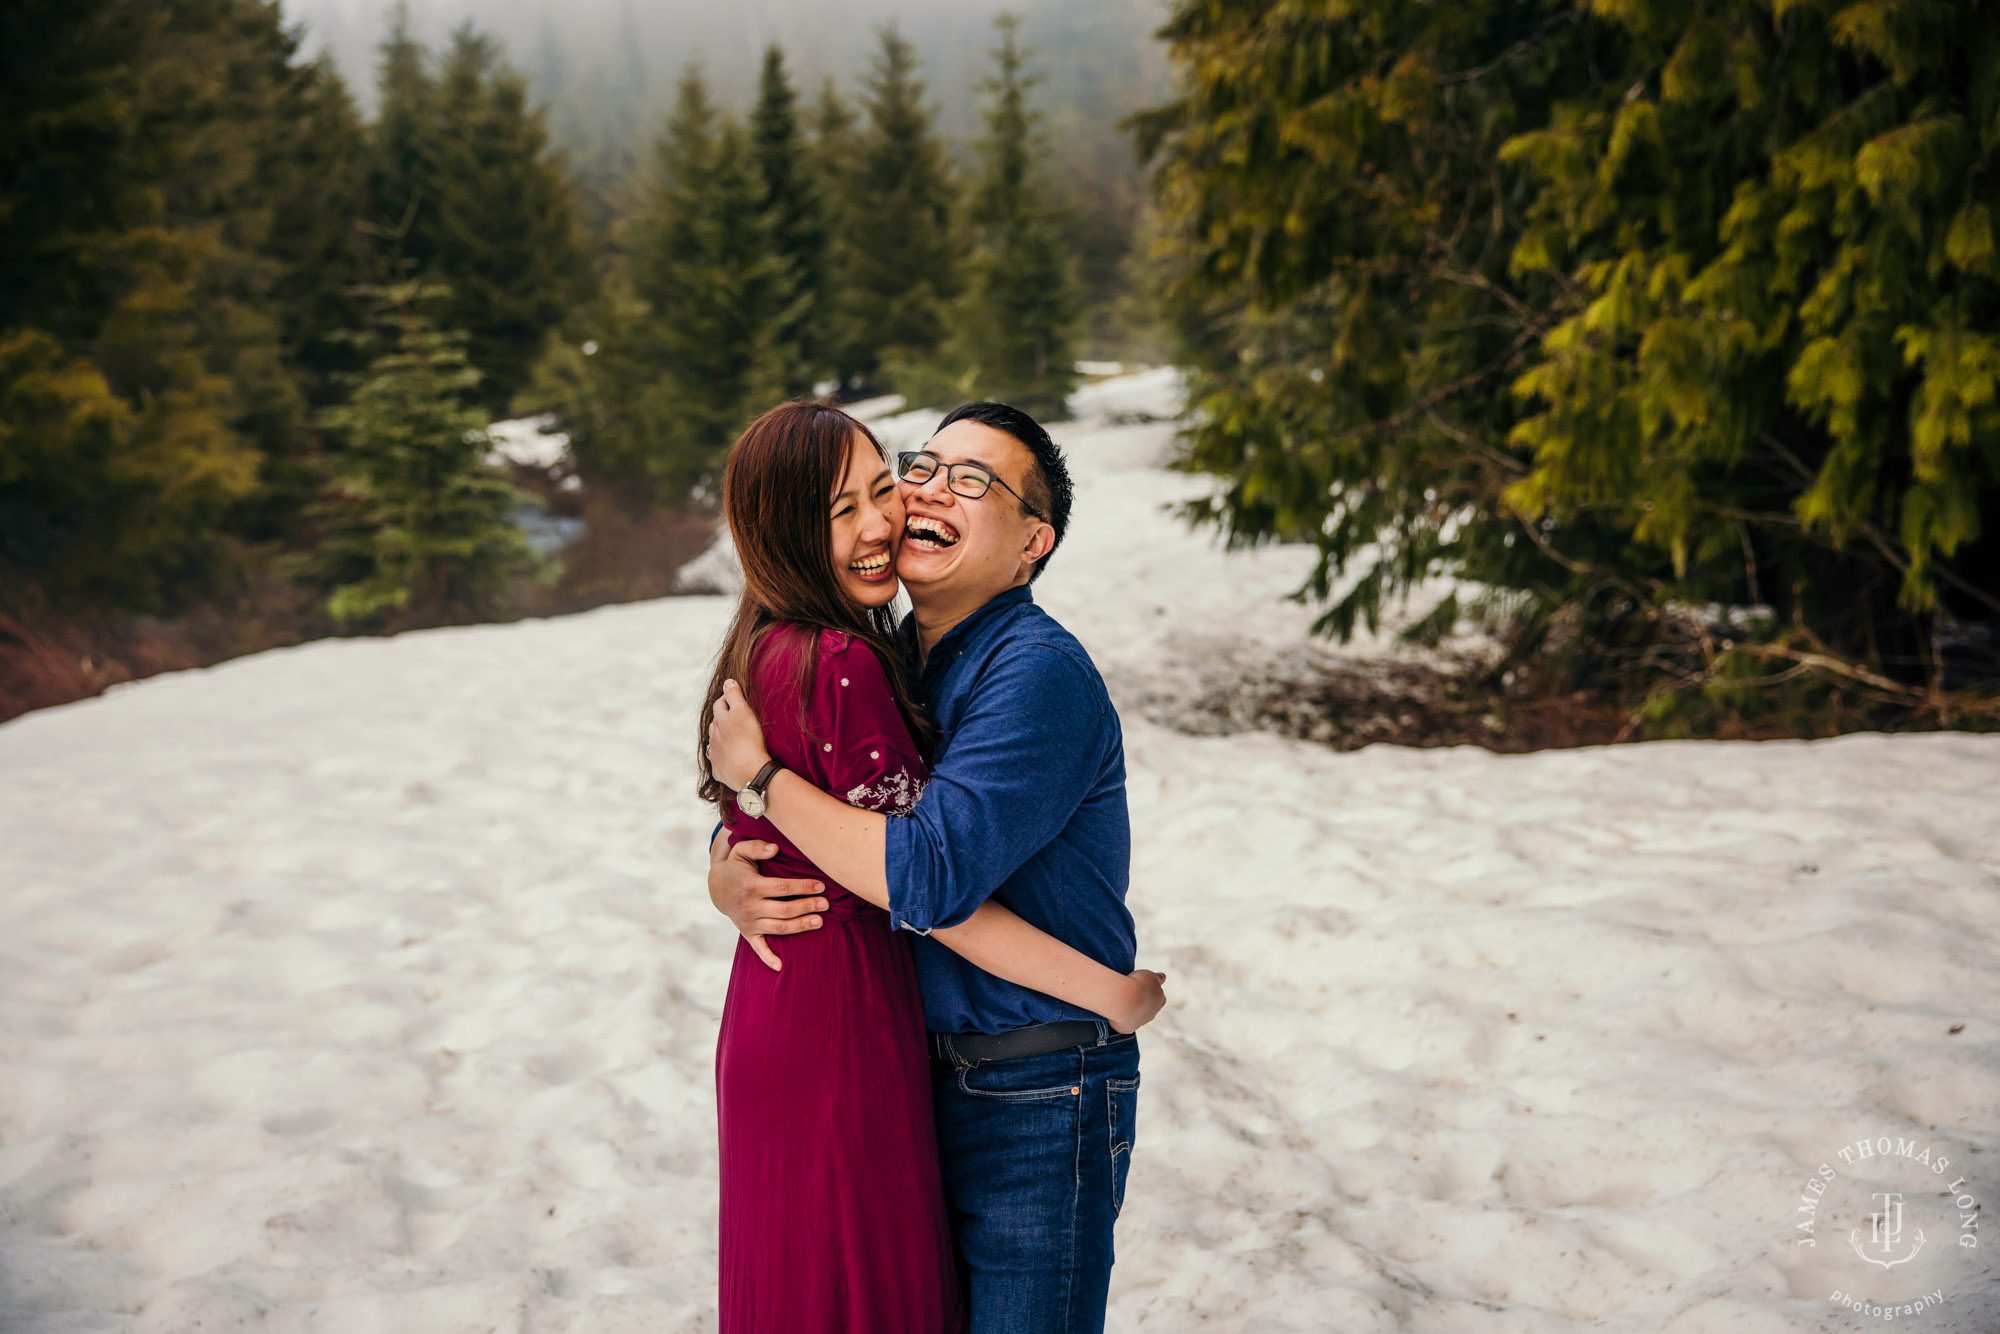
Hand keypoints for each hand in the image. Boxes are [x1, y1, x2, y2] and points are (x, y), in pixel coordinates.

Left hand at [706, 679, 770, 791]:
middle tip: (733, 717)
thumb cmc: (748, 739)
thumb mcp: (743, 711)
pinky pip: (719, 762)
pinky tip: (731, 760)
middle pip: (715, 724)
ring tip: (732, 738)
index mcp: (718, 721)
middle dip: (722, 719)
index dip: (726, 699)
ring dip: (721, 739)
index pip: (719, 704)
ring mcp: (715, 755)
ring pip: (715, 743)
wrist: (749, 772)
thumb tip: (727, 681)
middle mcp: (713, 737)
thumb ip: (734, 695)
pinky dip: (723, 759)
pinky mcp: (719, 770)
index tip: (734, 698)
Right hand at [709, 837, 825, 971]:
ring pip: (778, 928)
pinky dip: (768, 958)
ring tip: (820, 922)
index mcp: (750, 886)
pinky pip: (758, 948)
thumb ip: (757, 846)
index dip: (802, 887)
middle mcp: (748, 907)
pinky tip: (781, 967)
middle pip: (783, 910)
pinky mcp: (747, 933)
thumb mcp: (741, 850)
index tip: (821, 886)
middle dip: (806, 907)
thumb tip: (775, 848)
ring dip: (800, 926)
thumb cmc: (737, 866)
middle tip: (826, 904)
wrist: (717, 888)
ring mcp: (748, 922)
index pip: (781, 888)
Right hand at [1109, 969, 1167, 1033]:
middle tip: (1132, 995)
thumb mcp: (1150, 976)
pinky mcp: (1128, 1028)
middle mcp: (1152, 1013)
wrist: (1124, 998)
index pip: (1160, 998)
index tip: (1144, 988)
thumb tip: (1163, 977)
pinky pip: (1125, 1025)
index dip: (1153, 994)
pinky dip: (1122, 1020)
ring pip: (1137, 1018)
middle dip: (1143, 1005)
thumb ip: (1157, 978)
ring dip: (1131, 1012)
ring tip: (1122, 1001)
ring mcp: (1140, 1022)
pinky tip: (1116, 1012)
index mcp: (1159, 999)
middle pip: (1149, 1010)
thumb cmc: (1137, 984)